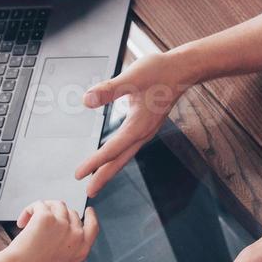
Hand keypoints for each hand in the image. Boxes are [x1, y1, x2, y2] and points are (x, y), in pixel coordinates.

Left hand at [0, 200, 98, 261]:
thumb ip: (68, 246)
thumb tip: (61, 225)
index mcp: (82, 250)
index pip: (93, 227)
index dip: (91, 216)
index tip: (89, 210)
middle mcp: (76, 236)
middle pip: (71, 212)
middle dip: (55, 215)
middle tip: (38, 224)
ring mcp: (63, 225)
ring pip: (56, 205)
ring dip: (41, 210)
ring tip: (27, 223)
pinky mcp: (46, 217)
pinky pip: (39, 204)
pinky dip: (28, 210)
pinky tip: (21, 223)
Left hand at [74, 53, 195, 195]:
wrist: (182, 69)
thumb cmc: (159, 72)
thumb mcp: (132, 77)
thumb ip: (109, 90)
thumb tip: (86, 100)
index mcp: (139, 125)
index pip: (112, 149)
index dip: (94, 162)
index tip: (79, 174)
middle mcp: (143, 132)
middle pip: (120, 160)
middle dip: (103, 176)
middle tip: (89, 191)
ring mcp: (147, 130)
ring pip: (125, 155)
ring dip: (111, 167)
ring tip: (98, 178)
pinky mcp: (147, 125)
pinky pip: (130, 146)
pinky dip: (118, 155)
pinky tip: (113, 155)